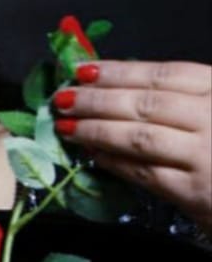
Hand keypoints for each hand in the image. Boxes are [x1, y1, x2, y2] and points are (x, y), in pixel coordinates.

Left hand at [53, 60, 211, 233]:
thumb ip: (189, 102)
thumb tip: (131, 90)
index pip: (167, 74)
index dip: (122, 70)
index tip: (86, 68)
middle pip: (148, 102)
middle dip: (99, 97)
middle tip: (63, 95)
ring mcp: (205, 155)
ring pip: (141, 136)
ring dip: (98, 127)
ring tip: (67, 123)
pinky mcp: (195, 193)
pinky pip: (145, 172)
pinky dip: (115, 161)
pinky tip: (92, 153)